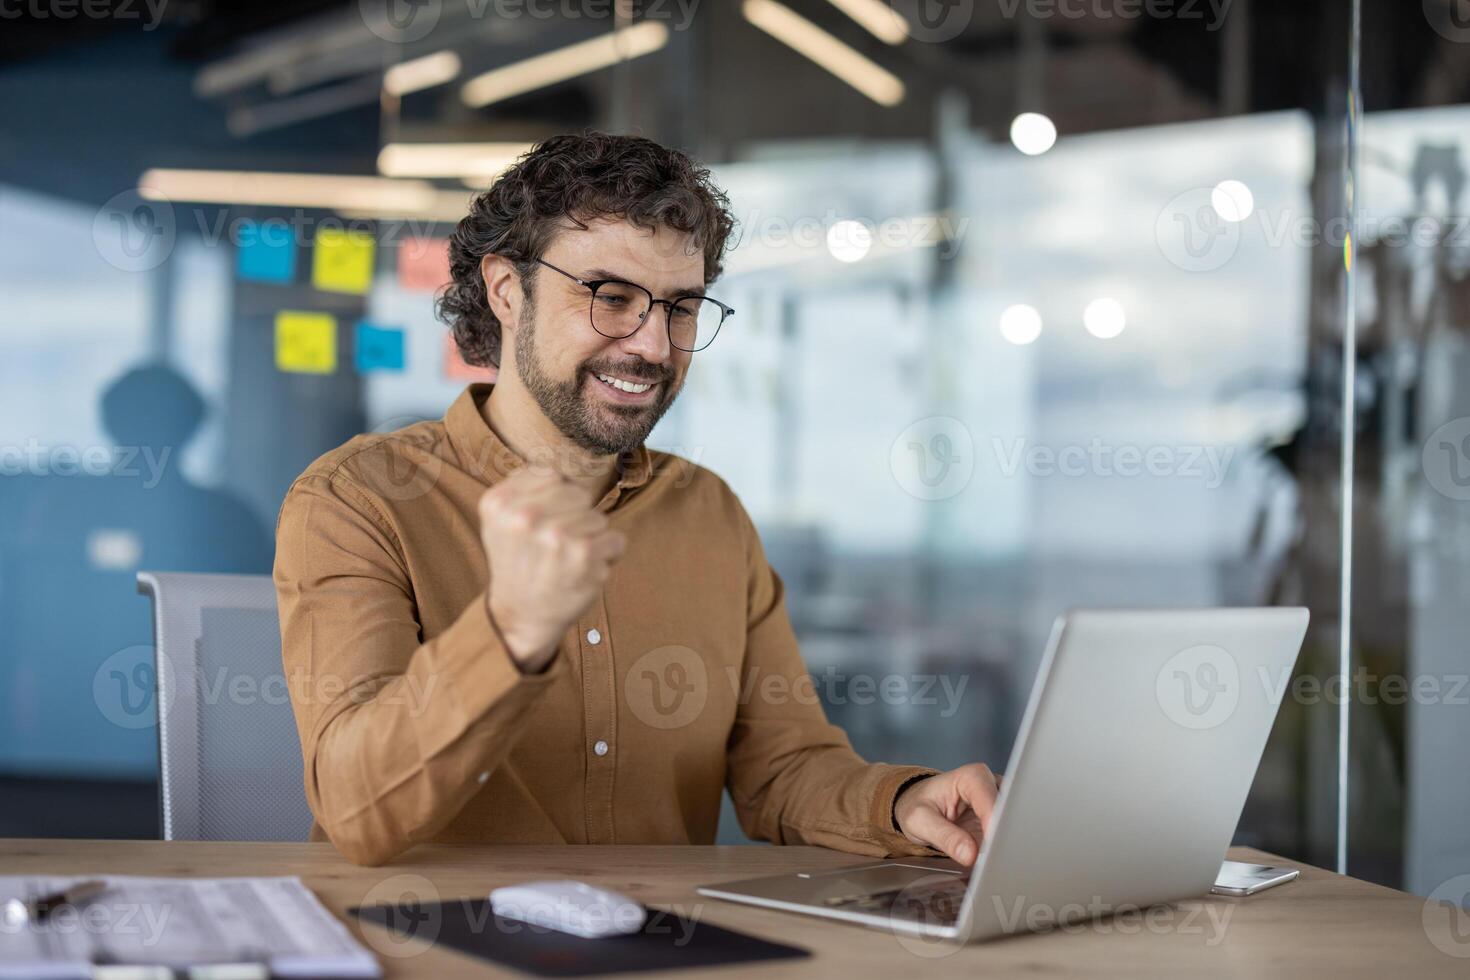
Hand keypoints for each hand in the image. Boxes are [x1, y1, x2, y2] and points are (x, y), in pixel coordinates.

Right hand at [478, 468, 625, 671]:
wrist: (521, 616)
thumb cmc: (517, 562)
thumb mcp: (502, 518)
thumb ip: (526, 485)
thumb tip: (563, 463)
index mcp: (499, 501)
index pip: (552, 475)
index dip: (554, 500)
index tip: (539, 527)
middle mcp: (524, 515)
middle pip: (578, 494)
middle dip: (574, 518)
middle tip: (553, 548)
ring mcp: (556, 534)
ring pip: (598, 517)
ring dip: (590, 539)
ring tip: (565, 561)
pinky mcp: (585, 554)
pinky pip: (616, 539)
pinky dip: (607, 556)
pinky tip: (582, 571)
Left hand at [893, 763, 1000, 866]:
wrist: (917, 806)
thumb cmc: (917, 806)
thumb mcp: (919, 821)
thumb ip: (944, 836)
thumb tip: (970, 854)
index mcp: (972, 777)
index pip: (992, 801)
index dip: (994, 825)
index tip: (990, 847)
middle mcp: (991, 785)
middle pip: (1009, 811)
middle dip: (1004, 835)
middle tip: (996, 859)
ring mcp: (999, 802)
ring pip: (1014, 824)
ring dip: (1006, 843)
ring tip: (995, 861)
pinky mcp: (1001, 819)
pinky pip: (1010, 834)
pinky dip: (1004, 848)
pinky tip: (996, 860)